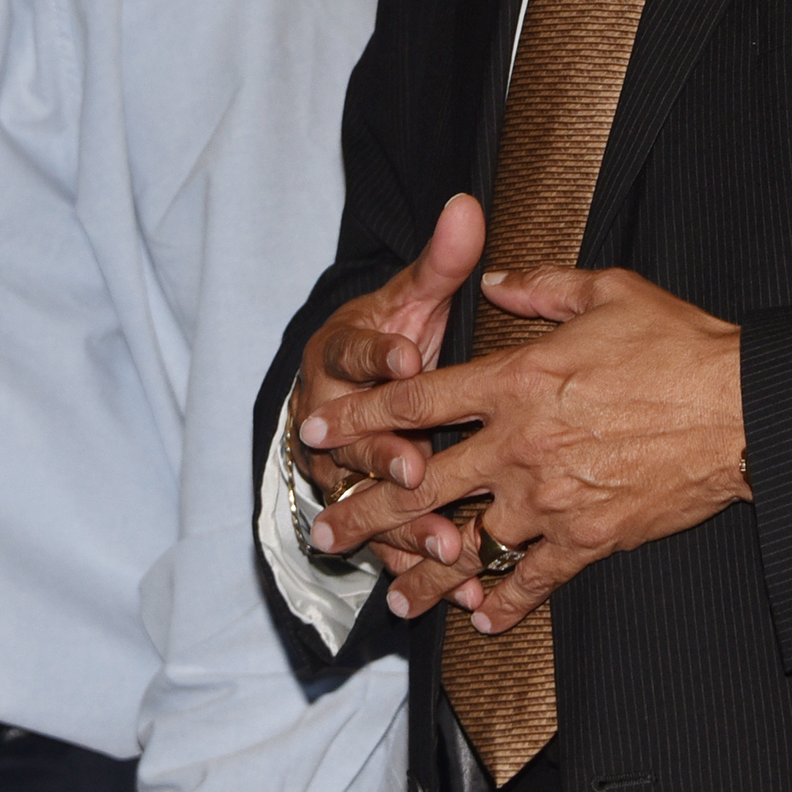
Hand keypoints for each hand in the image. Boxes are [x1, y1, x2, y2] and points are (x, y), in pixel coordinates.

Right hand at [293, 194, 485, 567]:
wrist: (352, 393)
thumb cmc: (392, 339)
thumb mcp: (411, 298)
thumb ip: (441, 262)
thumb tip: (465, 207)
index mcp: (339, 354)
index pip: (354, 349)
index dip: (380, 354)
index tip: (409, 357)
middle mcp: (327, 415)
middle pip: (350, 438)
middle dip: (385, 455)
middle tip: (418, 467)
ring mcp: (339, 470)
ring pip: (365, 500)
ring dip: (404, 525)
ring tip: (446, 543)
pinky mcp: (360, 513)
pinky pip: (384, 544)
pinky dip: (416, 564)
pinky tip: (457, 584)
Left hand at [308, 264, 746, 633]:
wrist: (743, 409)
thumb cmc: (680, 345)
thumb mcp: (607, 292)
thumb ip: (540, 289)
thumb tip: (497, 281)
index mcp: (517, 380)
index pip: (416, 399)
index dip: (359, 415)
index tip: (316, 431)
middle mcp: (520, 443)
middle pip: (420, 482)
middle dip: (364, 512)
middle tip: (324, 533)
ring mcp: (551, 497)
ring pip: (467, 542)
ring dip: (423, 572)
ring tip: (390, 596)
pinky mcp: (590, 537)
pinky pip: (534, 577)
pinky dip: (504, 600)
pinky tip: (480, 617)